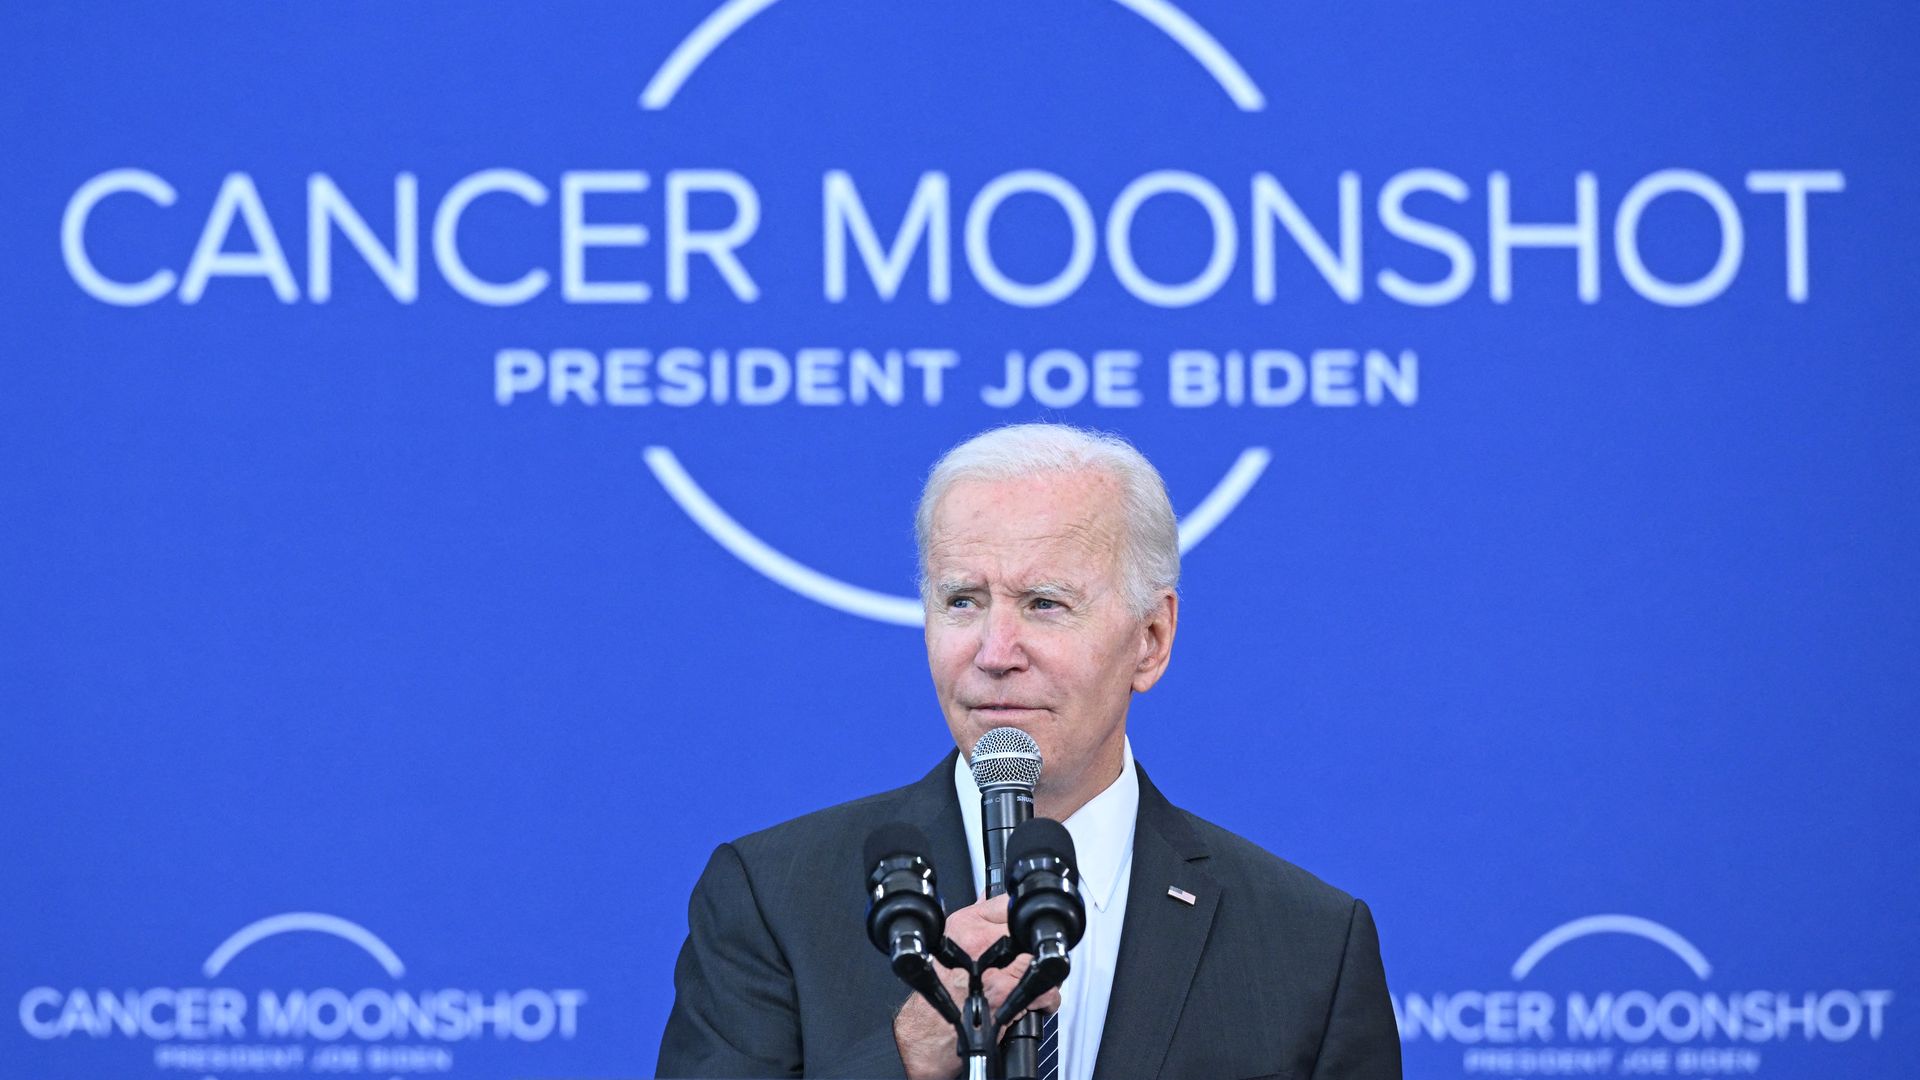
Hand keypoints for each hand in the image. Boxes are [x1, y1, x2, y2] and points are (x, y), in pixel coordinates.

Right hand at [893, 894, 1062, 1079]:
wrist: (930, 1030)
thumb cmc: (939, 990)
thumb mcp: (949, 941)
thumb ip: (975, 917)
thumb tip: (989, 894)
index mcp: (965, 924)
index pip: (1009, 903)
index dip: (1021, 919)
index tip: (1025, 929)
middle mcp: (979, 942)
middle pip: (1029, 932)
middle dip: (1032, 947)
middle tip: (1025, 960)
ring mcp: (996, 967)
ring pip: (1041, 959)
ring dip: (1042, 974)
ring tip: (1027, 983)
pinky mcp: (1009, 994)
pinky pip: (1046, 989)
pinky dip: (1046, 1000)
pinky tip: (1032, 1003)